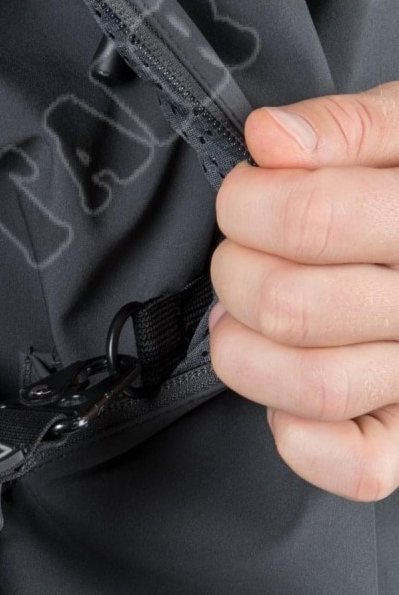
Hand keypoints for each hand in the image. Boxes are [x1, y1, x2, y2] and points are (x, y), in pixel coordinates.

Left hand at [210, 80, 398, 500]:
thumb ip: (348, 127)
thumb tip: (271, 139)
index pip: (309, 220)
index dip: (247, 202)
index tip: (246, 192)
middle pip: (288, 305)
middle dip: (235, 270)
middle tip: (242, 251)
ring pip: (310, 385)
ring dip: (242, 347)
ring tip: (243, 315)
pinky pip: (359, 467)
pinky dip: (299, 439)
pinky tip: (281, 395)